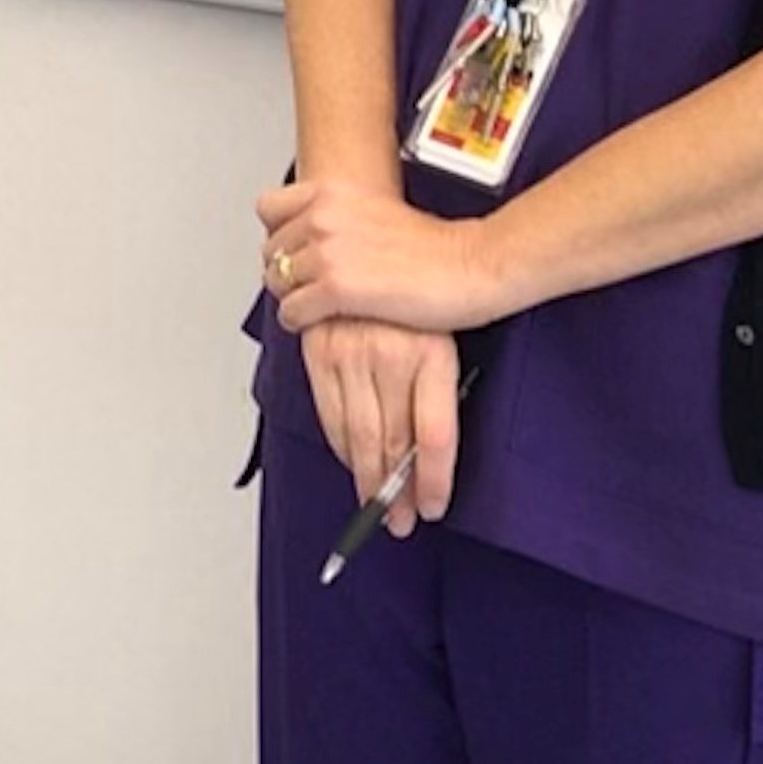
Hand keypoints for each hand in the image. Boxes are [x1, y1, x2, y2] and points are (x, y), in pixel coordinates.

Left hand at [258, 178, 514, 335]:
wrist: (474, 265)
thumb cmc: (439, 247)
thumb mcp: (377, 211)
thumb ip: (341, 218)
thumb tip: (316, 237)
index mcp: (332, 192)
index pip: (268, 208)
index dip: (279, 234)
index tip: (292, 250)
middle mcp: (322, 215)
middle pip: (270, 249)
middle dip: (286, 270)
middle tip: (306, 286)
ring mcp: (326, 251)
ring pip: (277, 281)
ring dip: (291, 297)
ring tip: (313, 306)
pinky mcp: (335, 288)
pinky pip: (291, 311)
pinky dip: (300, 321)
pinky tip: (319, 323)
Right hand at [294, 316, 464, 531]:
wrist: (374, 242)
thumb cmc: (421, 297)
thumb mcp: (444, 339)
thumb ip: (435, 395)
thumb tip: (426, 462)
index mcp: (432, 352)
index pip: (434, 435)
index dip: (434, 480)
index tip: (433, 507)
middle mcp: (388, 353)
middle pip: (392, 443)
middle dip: (395, 492)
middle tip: (401, 520)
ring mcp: (348, 350)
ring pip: (356, 434)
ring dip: (366, 477)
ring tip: (377, 505)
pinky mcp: (318, 349)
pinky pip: (329, 413)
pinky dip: (341, 445)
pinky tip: (353, 459)